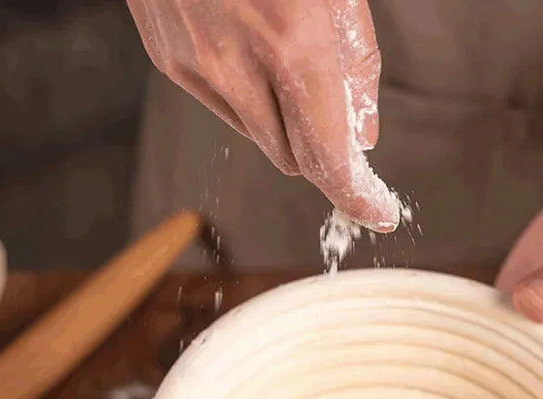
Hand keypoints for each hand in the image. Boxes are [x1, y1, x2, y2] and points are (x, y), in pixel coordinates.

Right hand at [127, 0, 398, 230]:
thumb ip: (357, 68)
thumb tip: (362, 138)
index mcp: (291, 42)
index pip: (328, 161)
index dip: (356, 197)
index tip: (377, 212)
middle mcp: (234, 63)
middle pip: (293, 160)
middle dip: (321, 150)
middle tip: (334, 117)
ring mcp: (191, 62)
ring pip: (258, 137)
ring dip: (283, 120)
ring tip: (283, 54)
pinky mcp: (164, 56)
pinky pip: (221, 106)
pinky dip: (246, 95)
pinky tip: (246, 42)